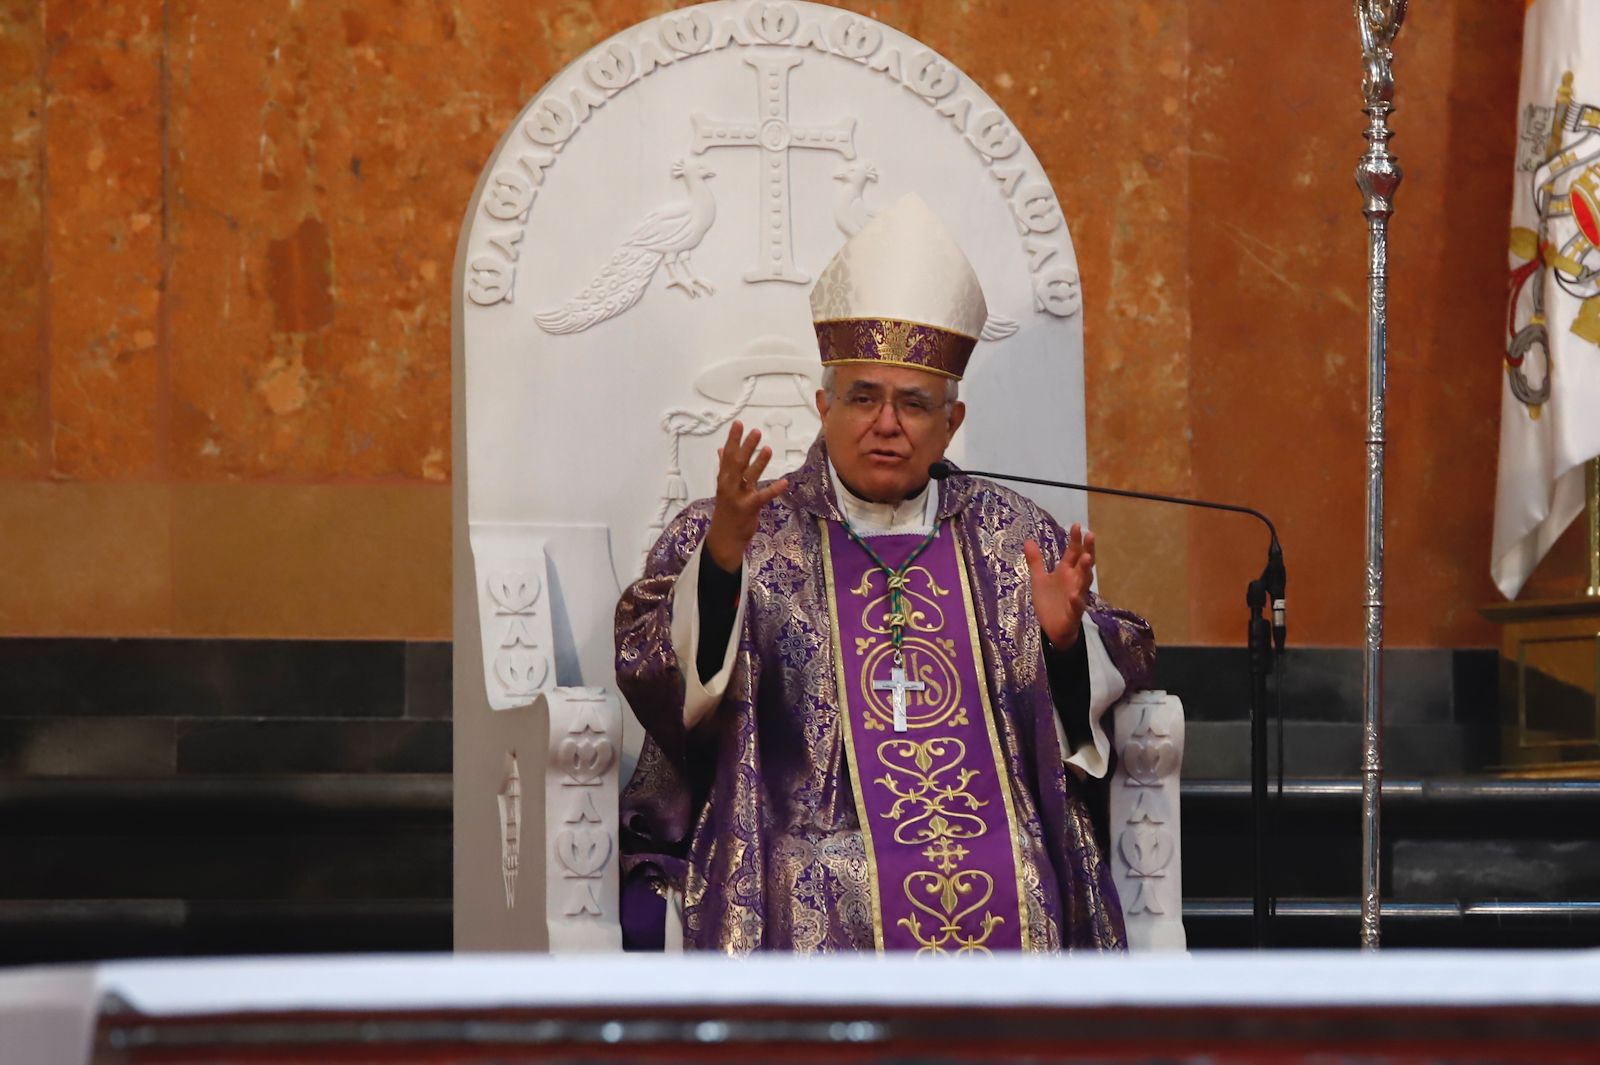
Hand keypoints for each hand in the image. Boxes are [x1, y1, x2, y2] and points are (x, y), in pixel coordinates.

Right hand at [704, 421, 789, 571]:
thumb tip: (721, 449)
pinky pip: (762, 497)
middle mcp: (729, 486)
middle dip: (746, 447)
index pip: (728, 455)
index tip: (738, 424)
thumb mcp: (724, 487)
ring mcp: (738, 497)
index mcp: (724, 479)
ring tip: (768, 448)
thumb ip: (724, 467)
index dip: (733, 439)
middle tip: (755, 431)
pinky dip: (773, 489)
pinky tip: (784, 482)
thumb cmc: (726, 511)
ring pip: (749, 476)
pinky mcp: (748, 508)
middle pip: (737, 463)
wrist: (724, 538)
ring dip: (759, 462)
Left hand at [1024, 524, 1094, 649]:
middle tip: (1090, 535)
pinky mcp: (1074, 612)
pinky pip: (1077, 605)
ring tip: (1086, 558)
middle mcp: (1075, 581)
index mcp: (1067, 572)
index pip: (1073, 552)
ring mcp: (1077, 596)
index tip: (1075, 525)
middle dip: (1087, 549)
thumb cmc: (1050, 602)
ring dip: (1085, 571)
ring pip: (1084, 582)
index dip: (1075, 539)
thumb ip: (1036, 561)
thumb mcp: (1039, 579)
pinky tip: (1075, 595)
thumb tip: (1028, 540)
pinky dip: (1077, 600)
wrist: (1053, 629)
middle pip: (1084, 563)